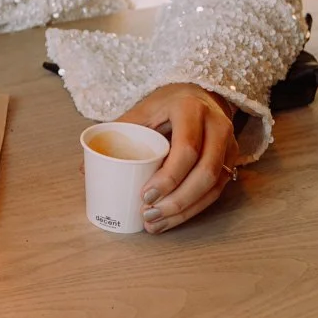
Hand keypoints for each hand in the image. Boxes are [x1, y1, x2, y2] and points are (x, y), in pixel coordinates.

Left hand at [116, 83, 240, 233]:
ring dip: (185, 210)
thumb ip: (117, 134)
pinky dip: (195, 208)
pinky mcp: (232, 160)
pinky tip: (174, 218)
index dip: (168, 178)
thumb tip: (85, 169)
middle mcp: (217, 126)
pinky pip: (217, 190)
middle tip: (149, 215)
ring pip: (213, 186)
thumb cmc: (166, 104)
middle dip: (176, 200)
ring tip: (157, 224)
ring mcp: (229, 145)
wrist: (200, 93)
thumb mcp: (142, 110)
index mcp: (190, 110)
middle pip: (204, 172)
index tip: (144, 195)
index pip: (186, 149)